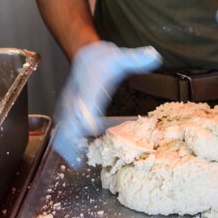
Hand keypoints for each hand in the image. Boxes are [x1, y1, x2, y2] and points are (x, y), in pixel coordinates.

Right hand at [52, 41, 161, 167]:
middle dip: (72, 137)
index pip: (86, 99)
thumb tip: (154, 56)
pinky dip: (65, 141)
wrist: (86, 56)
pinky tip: (72, 155)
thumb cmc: (105, 60)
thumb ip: (136, 59)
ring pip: (63, 125)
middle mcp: (77, 95)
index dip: (87, 113)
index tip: (91, 127)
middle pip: (70, 117)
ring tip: (75, 161)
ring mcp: (69, 103)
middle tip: (79, 157)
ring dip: (66, 143)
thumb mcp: (121, 57)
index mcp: (90, 84)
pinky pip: (63, 127)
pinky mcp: (67, 110)